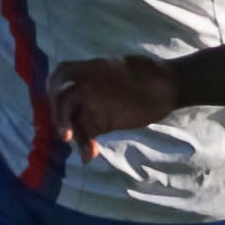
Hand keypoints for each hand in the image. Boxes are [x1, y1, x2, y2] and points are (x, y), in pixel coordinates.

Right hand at [50, 56, 182, 161]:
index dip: (54, 84)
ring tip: (87, 152)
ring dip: (76, 136)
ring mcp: (94, 106)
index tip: (54, 99)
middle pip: (64, 101)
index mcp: (92, 70)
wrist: (170, 87)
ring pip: (74, 121)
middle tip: (66, 135)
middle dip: (60, 118)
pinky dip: (85, 145)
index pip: (64, 73)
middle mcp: (88, 88)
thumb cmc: (152, 74)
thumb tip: (95, 82)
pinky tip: (89, 155)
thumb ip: (112, 76)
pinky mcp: (102, 123)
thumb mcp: (130, 69)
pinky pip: (87, 134)